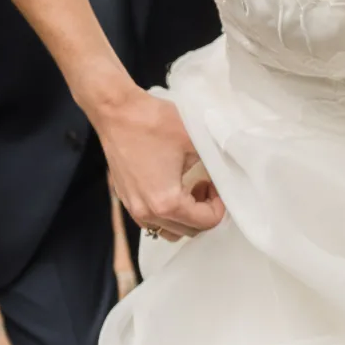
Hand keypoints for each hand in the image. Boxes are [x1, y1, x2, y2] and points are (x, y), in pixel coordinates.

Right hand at [95, 85, 224, 241]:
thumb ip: (214, 164)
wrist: (118, 112)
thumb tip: (227, 175)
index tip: (217, 186)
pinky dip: (166, 213)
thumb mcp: (195, 142)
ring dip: (185, 217)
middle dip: (203, 213)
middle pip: (188, 231)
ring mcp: (133, 208)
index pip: (205, 222)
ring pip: (167, 230)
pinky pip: (150, 220)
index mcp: (167, 203)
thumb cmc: (155, 124)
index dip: (219, 206)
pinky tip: (172, 188)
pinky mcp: (125, 199)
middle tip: (207, 187)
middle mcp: (147, 213)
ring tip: (190, 190)